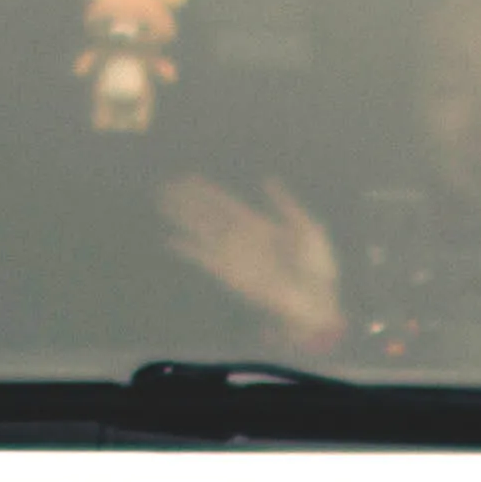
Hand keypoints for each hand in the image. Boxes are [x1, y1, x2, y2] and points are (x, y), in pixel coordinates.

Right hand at [157, 173, 339, 352]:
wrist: (317, 303)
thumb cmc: (318, 268)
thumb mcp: (308, 228)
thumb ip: (285, 204)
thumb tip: (267, 179)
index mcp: (260, 224)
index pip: (226, 203)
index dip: (206, 191)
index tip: (187, 178)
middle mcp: (242, 238)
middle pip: (208, 215)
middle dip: (187, 201)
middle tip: (165, 187)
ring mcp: (235, 256)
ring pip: (201, 231)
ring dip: (182, 218)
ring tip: (163, 204)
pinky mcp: (231, 275)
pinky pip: (204, 259)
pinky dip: (188, 249)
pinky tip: (171, 240)